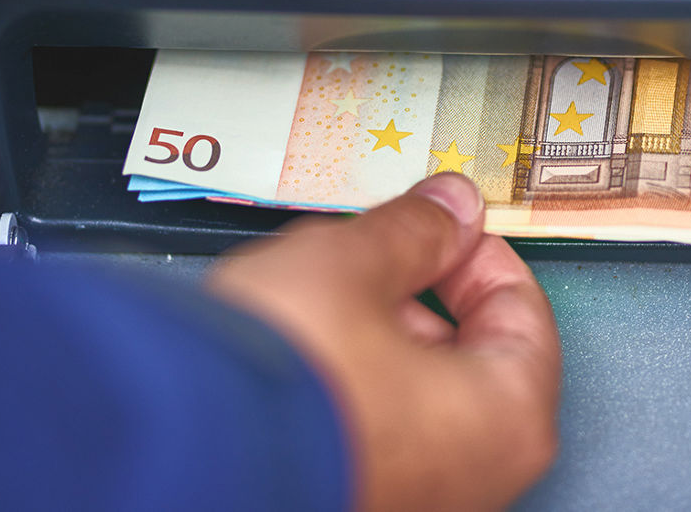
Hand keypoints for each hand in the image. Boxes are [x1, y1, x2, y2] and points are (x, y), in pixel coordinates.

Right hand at [207, 174, 561, 510]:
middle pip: (468, 356)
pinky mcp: (357, 505)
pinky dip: (344, 392)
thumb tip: (450, 208)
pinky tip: (292, 366)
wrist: (167, 465)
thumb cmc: (276, 389)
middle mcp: (476, 477)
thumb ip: (413, 231)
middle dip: (414, 298)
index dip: (475, 252)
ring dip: (371, 342)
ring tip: (309, 312)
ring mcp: (417, 501)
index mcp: (508, 417)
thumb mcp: (349, 267)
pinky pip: (370, 435)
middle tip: (364, 263)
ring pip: (414, 397)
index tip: (440, 225)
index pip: (523, 308)